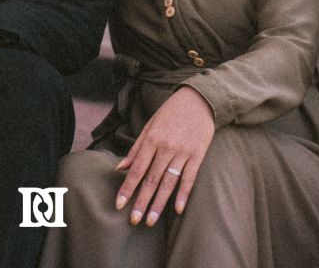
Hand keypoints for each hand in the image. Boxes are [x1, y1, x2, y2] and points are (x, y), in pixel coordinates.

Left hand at [114, 86, 213, 225]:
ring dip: (159, 203)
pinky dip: (183, 194)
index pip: (137, 169)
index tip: (119, 205)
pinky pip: (189, 178)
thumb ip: (136, 148)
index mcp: (152, 139)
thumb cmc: (171, 112)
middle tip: (133, 220)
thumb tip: (120, 167)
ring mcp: (183, 152)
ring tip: (150, 220)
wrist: (199, 99)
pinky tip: (177, 209)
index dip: (127, 188)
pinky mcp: (198, 154)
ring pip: (168, 182)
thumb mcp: (150, 125)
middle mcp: (166, 147)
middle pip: (151, 179)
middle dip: (141, 201)